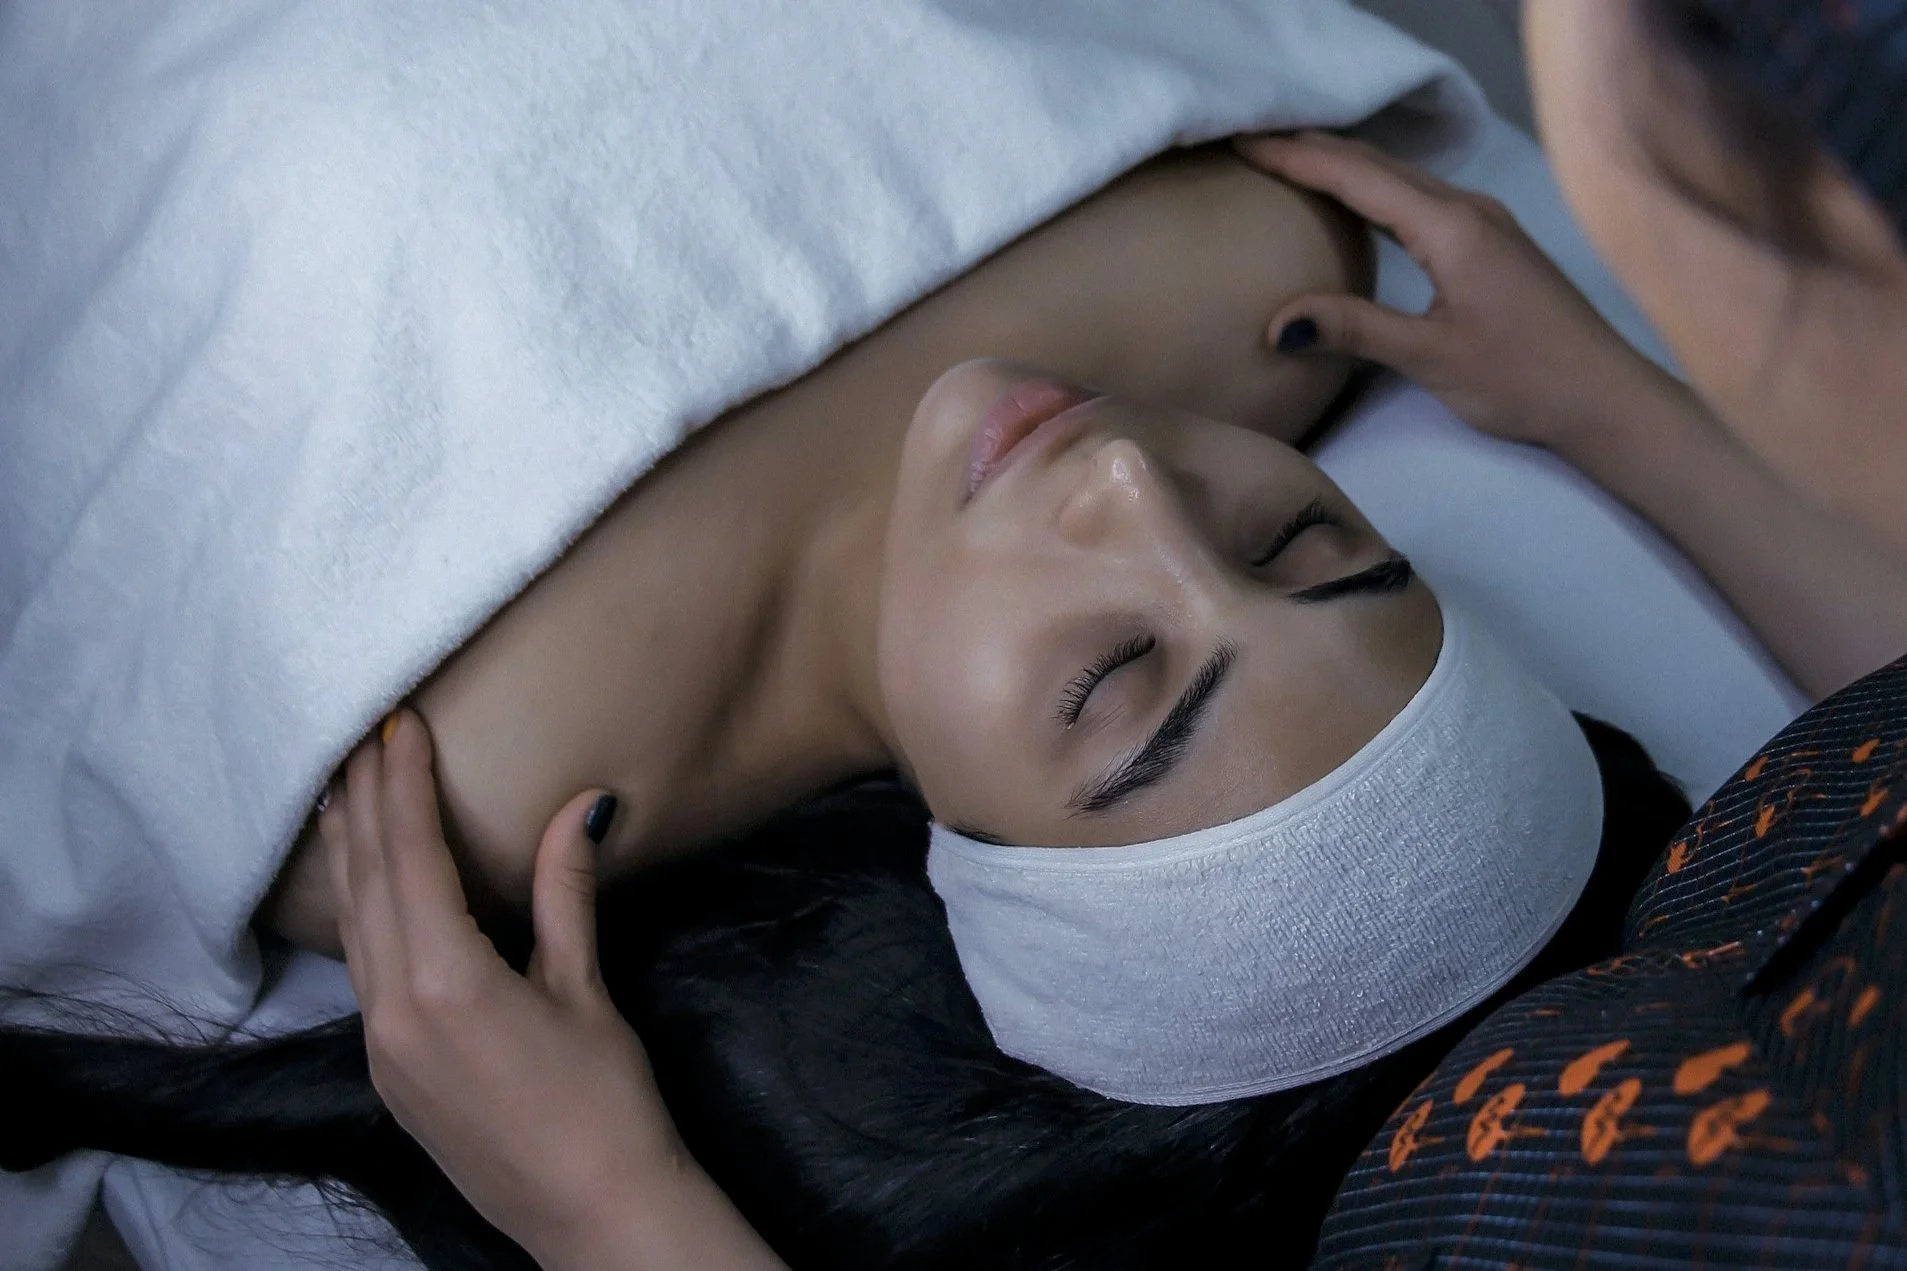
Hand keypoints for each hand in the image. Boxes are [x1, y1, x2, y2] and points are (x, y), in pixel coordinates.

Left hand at [320, 709, 783, 1269]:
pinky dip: (359, 911)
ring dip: (349, 854)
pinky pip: (359, 969)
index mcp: (445, 981)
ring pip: (352, 927)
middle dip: (361, 805)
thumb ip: (566, 894)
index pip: (410, 856)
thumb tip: (583, 805)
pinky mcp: (386, 1071)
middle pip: (365, 884)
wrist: (591, 1214)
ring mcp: (381, 1045)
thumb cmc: (604, 1102)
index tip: (399, 724)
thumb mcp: (585, 990)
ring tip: (345, 792)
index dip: (401, 784)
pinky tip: (367, 887)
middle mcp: (393, 1010)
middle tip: (361, 737)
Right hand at [1232, 130, 1677, 453]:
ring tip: (1287, 162)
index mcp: (1450, 226)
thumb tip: (1277, 321)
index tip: (1242, 144)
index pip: (1358, 177)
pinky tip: (1354, 200)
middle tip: (1251, 142)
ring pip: (1400, 176)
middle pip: (1378, 163)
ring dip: (1342, 164)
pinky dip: (1373, 188)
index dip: (1296, 158)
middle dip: (1312, 148)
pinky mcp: (1490, 243)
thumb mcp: (1430, 357)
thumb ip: (1354, 328)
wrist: (1604, 396)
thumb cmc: (1522, 378)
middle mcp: (1467, 209)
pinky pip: (1417, 197)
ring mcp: (1483, 222)